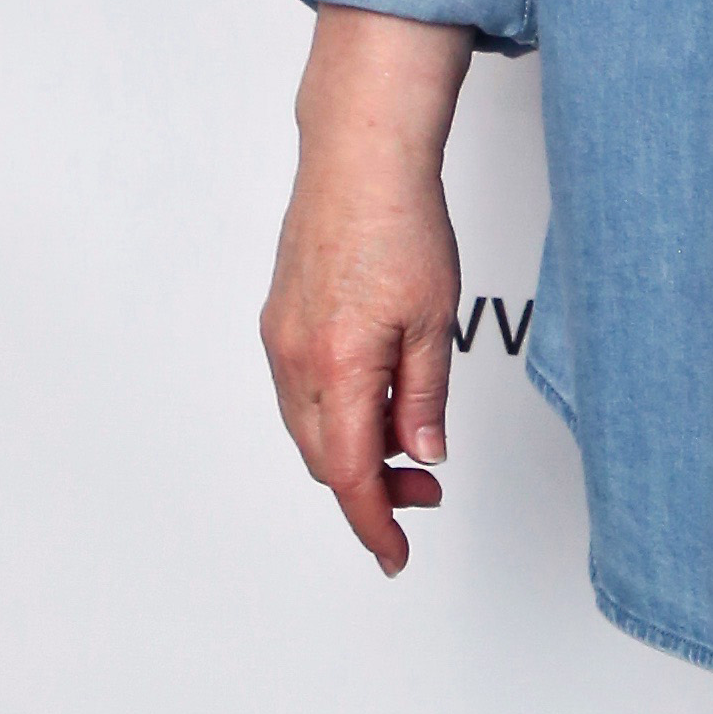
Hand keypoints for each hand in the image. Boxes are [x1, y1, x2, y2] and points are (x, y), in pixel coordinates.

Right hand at [260, 8, 476, 574]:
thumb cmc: (401, 222)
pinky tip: (378, 398)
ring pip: (310, 427)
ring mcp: (280, 338)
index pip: (349, 474)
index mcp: (338, 364)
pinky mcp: (279, 321)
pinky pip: (302, 392)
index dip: (373, 522)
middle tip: (426, 491)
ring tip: (408, 440)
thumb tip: (422, 456)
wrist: (361, 159)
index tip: (394, 554)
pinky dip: (337, 413)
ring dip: (354, 450)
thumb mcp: (433, 322)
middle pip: (324, 459)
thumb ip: (423, 398)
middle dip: (371, 489)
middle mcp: (295, 357)